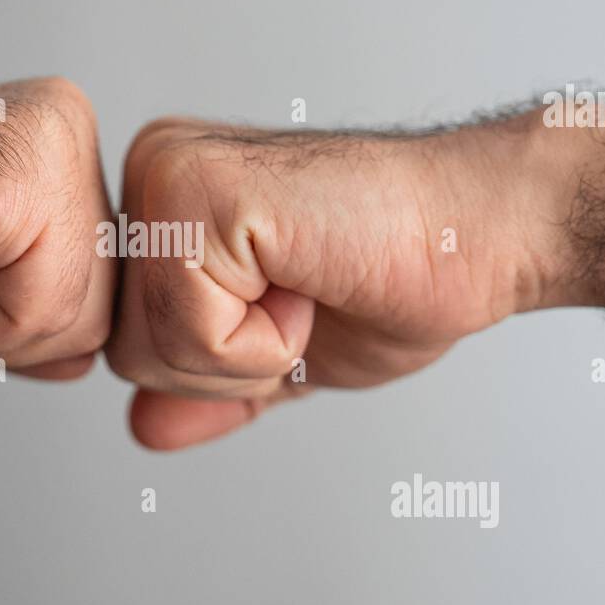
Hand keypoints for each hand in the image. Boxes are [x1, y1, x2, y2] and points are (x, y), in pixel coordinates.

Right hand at [0, 76, 115, 378]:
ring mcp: (50, 138)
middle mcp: (65, 125)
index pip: (102, 290)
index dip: (14, 322)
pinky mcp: (22, 167)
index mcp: (51, 146)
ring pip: (86, 314)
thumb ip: (29, 316)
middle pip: (106, 306)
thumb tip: (89, 356)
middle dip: (11, 327)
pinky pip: (47, 304)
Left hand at [105, 114, 566, 447]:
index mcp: (164, 203)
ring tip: (309, 283)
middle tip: (306, 296)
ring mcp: (164, 175)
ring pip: (150, 351)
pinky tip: (310, 276)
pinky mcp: (196, 192)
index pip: (127, 345)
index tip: (293, 302)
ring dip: (252, 353)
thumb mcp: (284, 354)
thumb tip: (141, 431)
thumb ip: (210, 387)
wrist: (477, 234)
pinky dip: (267, 340)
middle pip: (126, 355)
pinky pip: (190, 332)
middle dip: (227, 367)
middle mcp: (150, 174)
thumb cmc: (398, 276)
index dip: (218, 366)